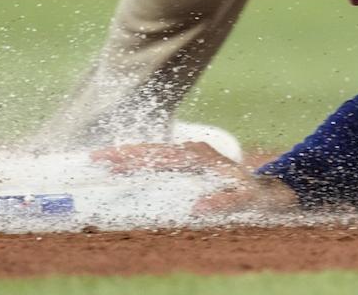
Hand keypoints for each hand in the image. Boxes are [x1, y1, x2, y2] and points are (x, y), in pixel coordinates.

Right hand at [91, 142, 298, 214]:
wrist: (265, 189)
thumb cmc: (253, 194)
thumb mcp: (244, 199)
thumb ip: (225, 203)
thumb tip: (198, 208)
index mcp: (198, 156)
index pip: (158, 155)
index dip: (134, 158)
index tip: (111, 162)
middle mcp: (190, 151)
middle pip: (150, 149)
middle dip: (121, 153)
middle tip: (93, 158)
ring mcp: (187, 155)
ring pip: (151, 152)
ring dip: (127, 155)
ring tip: (100, 160)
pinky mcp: (185, 163)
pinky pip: (157, 160)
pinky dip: (138, 161)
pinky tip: (122, 168)